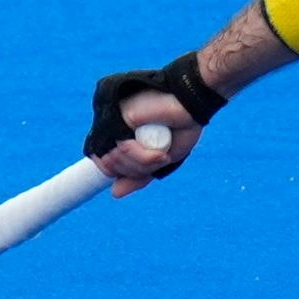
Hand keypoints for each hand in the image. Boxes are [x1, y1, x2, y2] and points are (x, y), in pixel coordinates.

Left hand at [86, 55, 220, 189]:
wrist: (193, 105)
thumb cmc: (180, 128)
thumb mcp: (158, 160)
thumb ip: (137, 175)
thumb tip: (114, 193)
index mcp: (117, 133)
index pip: (105, 163)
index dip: (123, 173)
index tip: (145, 169)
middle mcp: (111, 125)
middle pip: (109, 165)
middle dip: (136, 171)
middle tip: (160, 159)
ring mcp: (113, 118)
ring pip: (115, 159)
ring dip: (143, 164)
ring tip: (162, 154)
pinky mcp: (120, 114)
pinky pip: (123, 148)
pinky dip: (142, 156)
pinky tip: (159, 152)